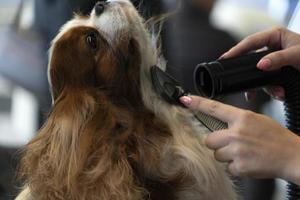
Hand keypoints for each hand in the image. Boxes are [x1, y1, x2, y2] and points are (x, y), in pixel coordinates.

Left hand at [180, 95, 299, 184]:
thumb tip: (222, 123)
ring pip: (216, 155)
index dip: (197, 103)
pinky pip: (227, 167)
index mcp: (242, 118)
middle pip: (208, 139)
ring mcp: (237, 150)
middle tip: (230, 144)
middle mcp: (237, 133)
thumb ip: (237, 120)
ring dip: (226, 156)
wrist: (292, 156)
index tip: (185, 100)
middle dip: (216, 143)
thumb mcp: (257, 120)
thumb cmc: (276, 138)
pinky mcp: (239, 166)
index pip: (214, 108)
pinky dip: (235, 167)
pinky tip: (247, 162)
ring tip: (243, 153)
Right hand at [220, 27, 299, 99]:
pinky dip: (273, 90)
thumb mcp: (297, 55)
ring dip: (267, 86)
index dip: (236, 50)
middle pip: (252, 60)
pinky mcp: (278, 72)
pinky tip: (280, 94)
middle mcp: (273, 48)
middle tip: (239, 82)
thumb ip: (278, 59)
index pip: (250, 42)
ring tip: (278, 93)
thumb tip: (260, 64)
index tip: (224, 58)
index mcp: (275, 37)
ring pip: (260, 74)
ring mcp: (275, 61)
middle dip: (251, 74)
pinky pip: (269, 82)